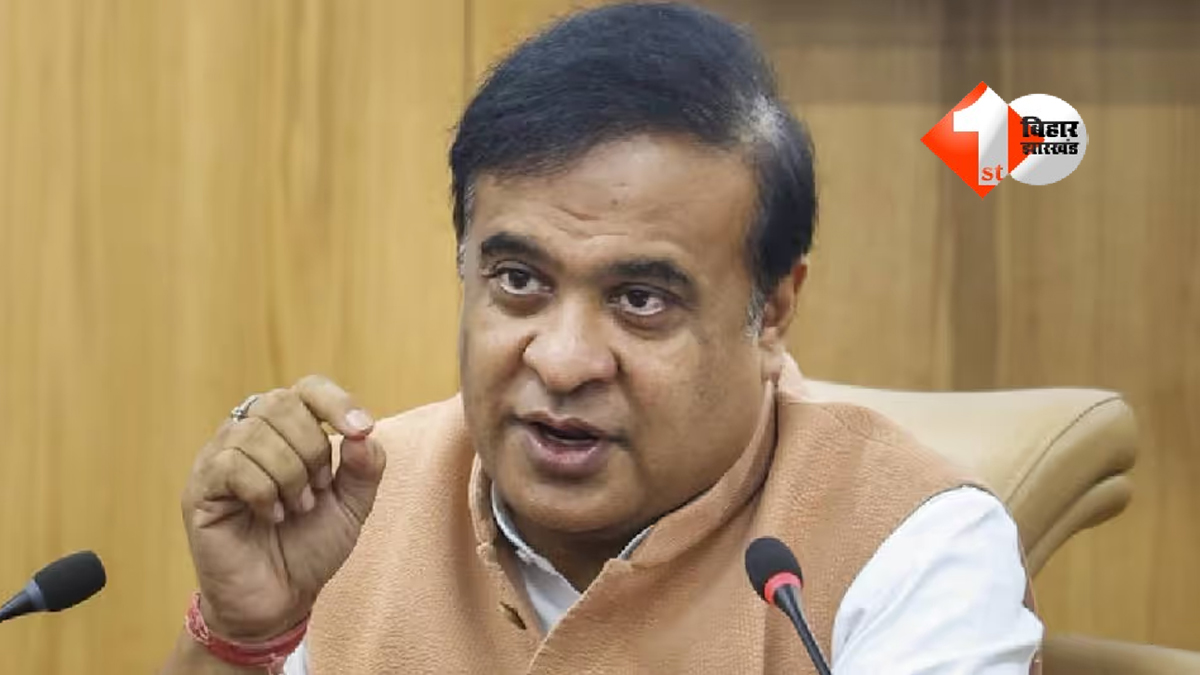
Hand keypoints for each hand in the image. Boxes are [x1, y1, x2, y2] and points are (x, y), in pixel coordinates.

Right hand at [180, 375, 386, 640]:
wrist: (280, 599)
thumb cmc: (311, 546)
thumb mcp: (353, 505)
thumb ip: (365, 467)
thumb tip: (362, 435)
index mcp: (287, 429)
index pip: (308, 388)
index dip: (337, 402)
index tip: (361, 432)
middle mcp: (248, 433)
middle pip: (281, 403)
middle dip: (312, 449)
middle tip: (317, 490)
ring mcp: (219, 458)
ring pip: (256, 434)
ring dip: (289, 475)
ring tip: (295, 508)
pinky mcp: (200, 487)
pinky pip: (232, 465)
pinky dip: (263, 492)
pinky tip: (270, 516)